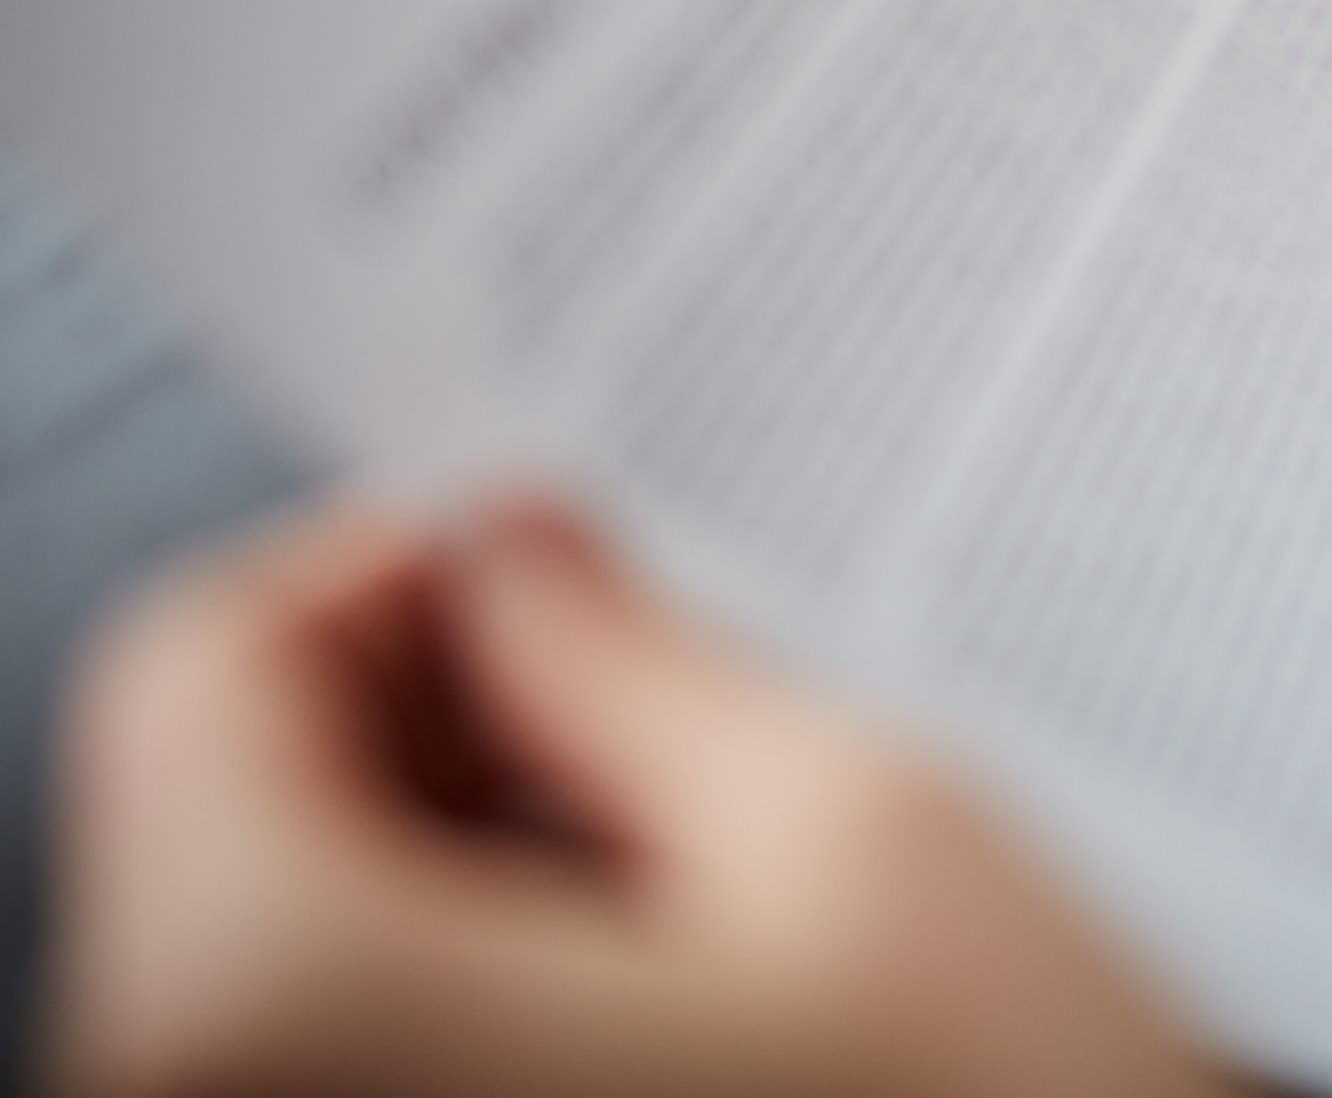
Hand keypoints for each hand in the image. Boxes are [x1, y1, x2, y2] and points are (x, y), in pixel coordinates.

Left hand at [45, 495, 1237, 1097]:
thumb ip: (637, 658)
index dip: (394, 567)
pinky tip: (675, 986)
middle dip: (444, 714)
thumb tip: (522, 559)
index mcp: (279, 1006)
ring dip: (471, 849)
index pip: (198, 667)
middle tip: (660, 692)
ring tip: (708, 861)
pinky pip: (351, 1060)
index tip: (552, 562)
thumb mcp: (857, 830)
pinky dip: (474, 982)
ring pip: (290, 943)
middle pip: (237, 812)